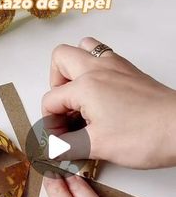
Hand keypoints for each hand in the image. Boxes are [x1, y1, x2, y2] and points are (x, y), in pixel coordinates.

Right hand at [42, 37, 175, 168]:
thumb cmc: (147, 134)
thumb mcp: (97, 145)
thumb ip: (67, 146)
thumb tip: (52, 148)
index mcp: (86, 85)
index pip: (50, 99)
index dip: (49, 123)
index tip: (59, 140)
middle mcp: (99, 68)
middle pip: (60, 59)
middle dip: (54, 84)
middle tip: (64, 108)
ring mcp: (116, 66)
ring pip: (84, 48)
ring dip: (74, 69)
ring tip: (79, 96)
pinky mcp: (129, 71)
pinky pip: (103, 56)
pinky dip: (94, 70)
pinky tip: (99, 96)